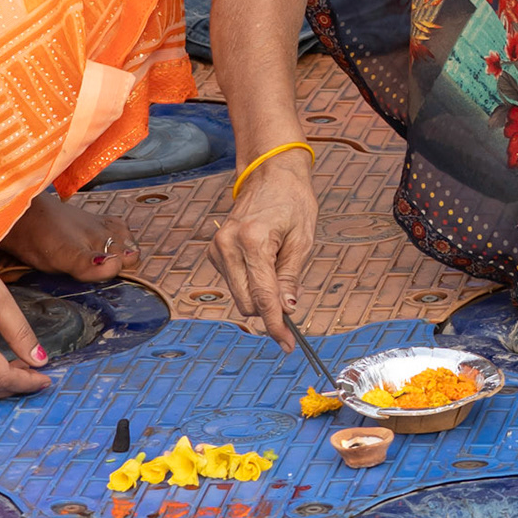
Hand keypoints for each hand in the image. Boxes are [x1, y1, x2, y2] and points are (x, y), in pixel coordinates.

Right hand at [208, 152, 316, 347]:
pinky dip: (250, 284)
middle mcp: (227, 245)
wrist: (269, 172)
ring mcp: (217, 248)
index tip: (288, 344)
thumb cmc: (292, 200)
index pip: (263, 297)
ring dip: (260, 296)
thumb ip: (290, 278)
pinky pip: (233, 283)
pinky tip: (263, 263)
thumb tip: (286, 310)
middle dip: (269, 310)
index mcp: (252, 241)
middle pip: (247, 302)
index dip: (276, 325)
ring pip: (238, 296)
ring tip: (278, 267)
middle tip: (291, 303)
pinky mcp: (214, 251)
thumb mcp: (302, 240)